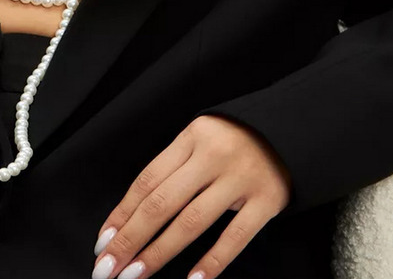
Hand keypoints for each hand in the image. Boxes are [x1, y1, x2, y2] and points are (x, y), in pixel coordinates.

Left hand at [91, 114, 292, 278]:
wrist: (290, 128)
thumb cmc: (233, 140)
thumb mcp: (199, 140)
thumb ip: (173, 168)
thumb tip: (131, 214)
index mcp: (190, 138)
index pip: (147, 180)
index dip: (122, 213)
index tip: (103, 241)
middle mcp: (212, 156)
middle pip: (161, 203)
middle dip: (130, 238)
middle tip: (107, 267)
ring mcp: (240, 179)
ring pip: (191, 222)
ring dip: (159, 253)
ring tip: (134, 275)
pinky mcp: (267, 201)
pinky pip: (236, 237)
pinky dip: (213, 261)